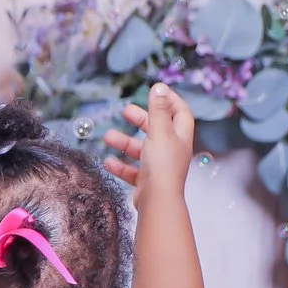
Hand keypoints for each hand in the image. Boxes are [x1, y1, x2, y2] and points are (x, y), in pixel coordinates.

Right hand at [101, 83, 194, 206]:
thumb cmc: (162, 165)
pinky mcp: (147, 181)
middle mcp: (172, 150)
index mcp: (179, 136)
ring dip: (125, 143)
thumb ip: (157, 109)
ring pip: (141, 149)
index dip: (170, 100)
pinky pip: (132, 170)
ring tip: (108, 137)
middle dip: (142, 119)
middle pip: (158, 129)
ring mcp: (159, 166)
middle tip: (126, 111)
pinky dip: (120, 165)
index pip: (180, 112)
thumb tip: (158, 86)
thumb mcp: (159, 132)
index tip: (156, 92)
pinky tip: (108, 162)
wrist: (158, 201)